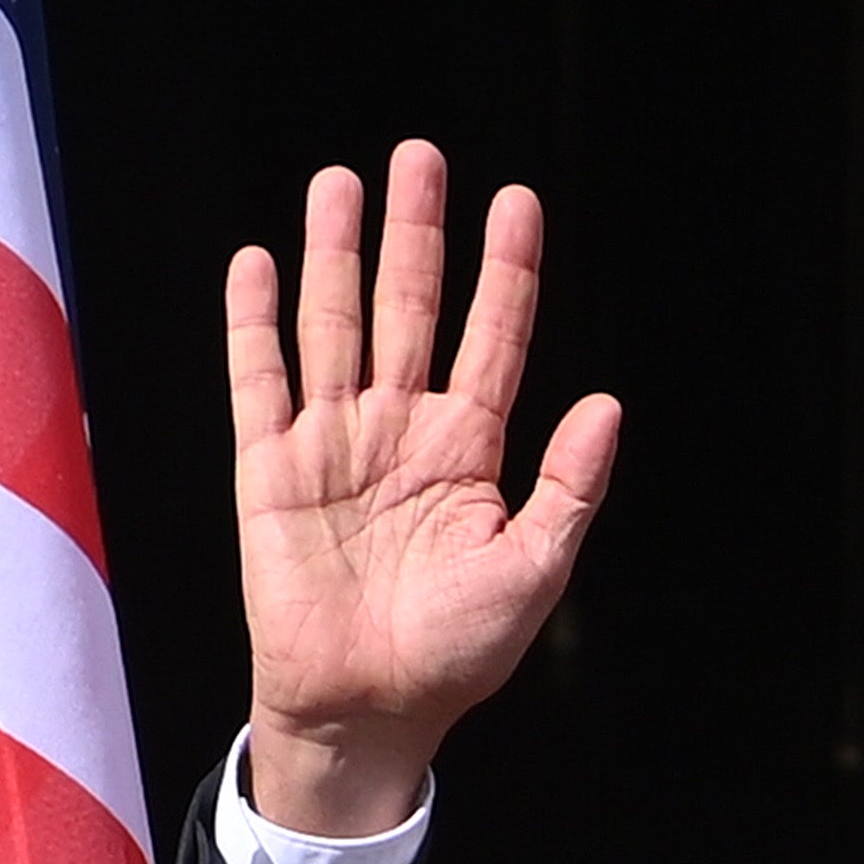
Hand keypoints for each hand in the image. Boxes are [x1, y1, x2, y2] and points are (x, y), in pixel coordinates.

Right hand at [230, 140, 620, 835]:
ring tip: (343, 182)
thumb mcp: (534, 572)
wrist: (370, 708)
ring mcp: (335, 444)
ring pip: (337, 325)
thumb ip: (568, 487)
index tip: (518, 203)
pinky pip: (262, 381)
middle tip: (424, 156)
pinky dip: (257, 323)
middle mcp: (402, 432)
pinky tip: (258, 262)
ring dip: (338, 255)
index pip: (494, 340)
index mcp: (471, 453)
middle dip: (418, 235)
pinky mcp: (271, 469)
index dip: (507, 273)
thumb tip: (607, 402)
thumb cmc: (457, 653)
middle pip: (412, 310)